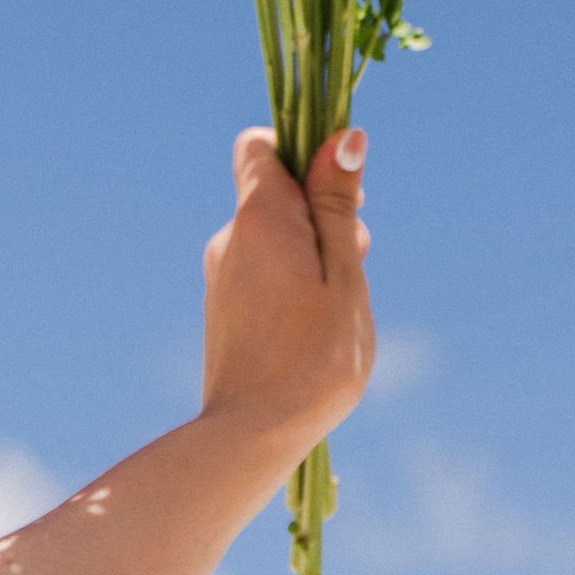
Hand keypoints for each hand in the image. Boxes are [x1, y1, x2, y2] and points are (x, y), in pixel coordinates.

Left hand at [200, 126, 374, 464]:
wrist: (251, 438)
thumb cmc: (313, 358)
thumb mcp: (342, 273)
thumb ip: (338, 205)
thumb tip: (343, 135)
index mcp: (259, 217)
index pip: (261, 145)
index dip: (302, 151)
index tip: (340, 190)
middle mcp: (230, 238)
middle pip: (276, 194)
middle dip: (320, 213)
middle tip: (354, 260)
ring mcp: (221, 276)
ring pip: (273, 238)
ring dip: (310, 253)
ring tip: (337, 307)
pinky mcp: (223, 310)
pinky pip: (262, 272)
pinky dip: (291, 283)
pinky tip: (313, 330)